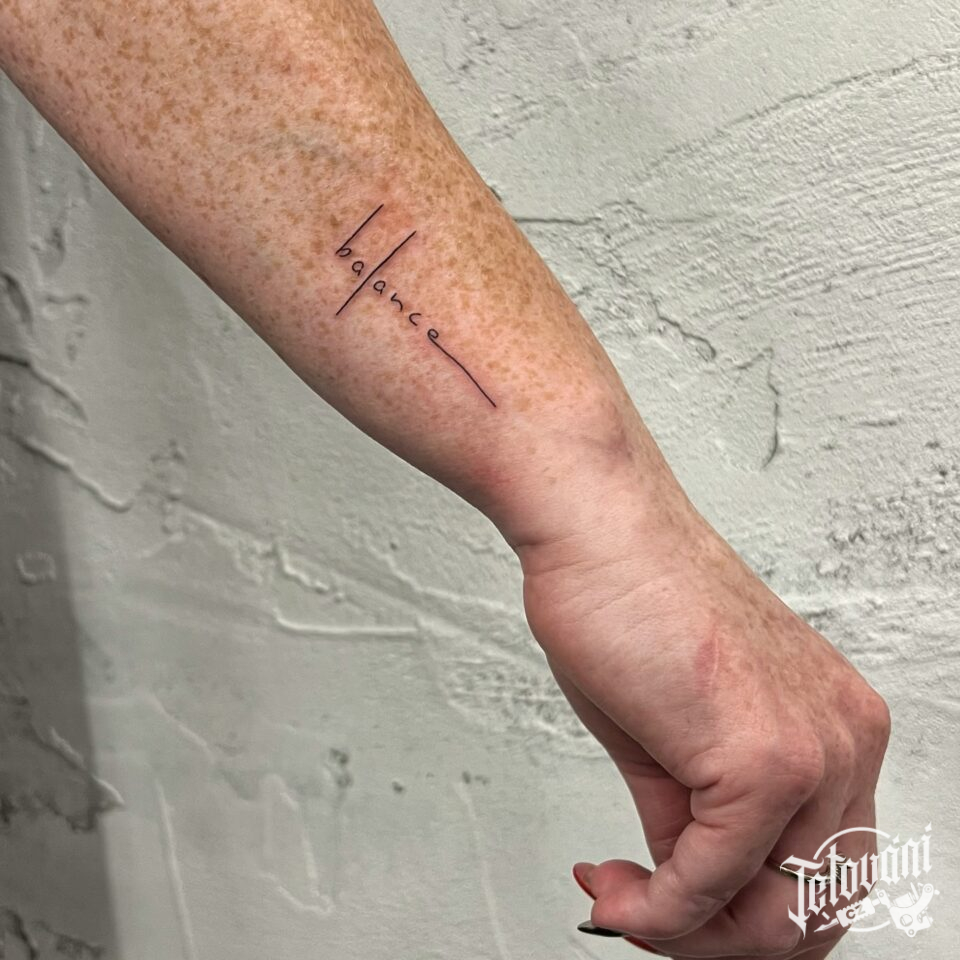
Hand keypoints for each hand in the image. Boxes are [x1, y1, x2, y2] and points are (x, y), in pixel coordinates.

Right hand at [516, 481, 890, 957]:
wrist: (598, 530)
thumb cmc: (627, 602)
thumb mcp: (674, 732)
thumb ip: (697, 818)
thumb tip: (684, 890)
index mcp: (838, 727)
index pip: (820, 873)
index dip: (736, 912)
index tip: (657, 895)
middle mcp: (846, 742)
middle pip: (814, 913)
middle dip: (718, 940)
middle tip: (641, 910)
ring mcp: (813, 751)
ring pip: (777, 921)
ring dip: (687, 934)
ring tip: (621, 897)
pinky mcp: (761, 759)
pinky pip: (710, 885)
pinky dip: (657, 910)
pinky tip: (611, 882)